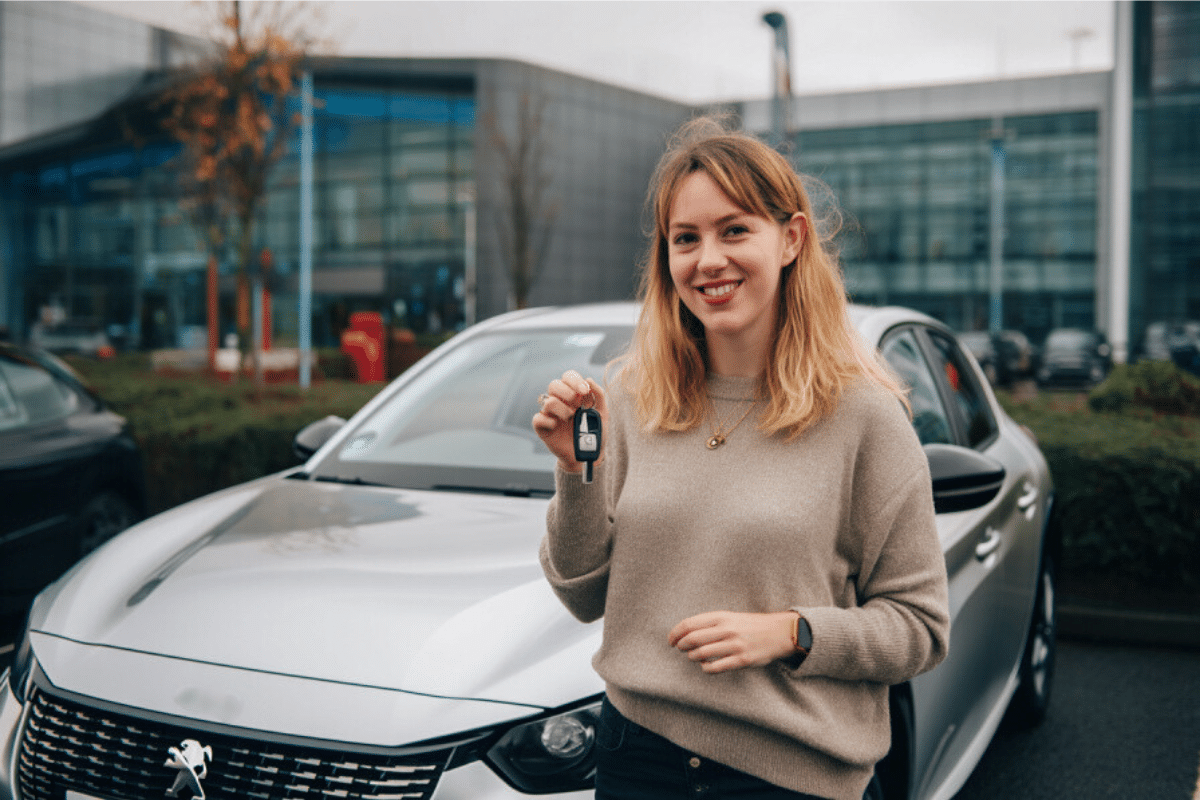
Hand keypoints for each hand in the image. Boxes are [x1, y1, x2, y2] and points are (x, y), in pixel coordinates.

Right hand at [532, 370, 607, 473]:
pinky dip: (548, 420)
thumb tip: (588, 379)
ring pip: (547, 401)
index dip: (574, 380)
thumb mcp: (602, 414)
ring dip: (562, 409)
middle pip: (554, 384)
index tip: (584, 390)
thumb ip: (599, 395)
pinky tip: (556, 426)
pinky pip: (538, 418)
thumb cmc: (594, 432)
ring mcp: (551, 414)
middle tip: (577, 404)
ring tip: (571, 418)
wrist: (589, 454)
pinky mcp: (543, 428)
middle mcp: (560, 402)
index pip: (568, 377)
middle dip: (566, 391)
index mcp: (573, 395)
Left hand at [668, 611, 797, 673]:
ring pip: (701, 654)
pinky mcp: (742, 660)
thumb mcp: (730, 617)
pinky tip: (706, 666)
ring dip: (692, 657)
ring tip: (694, 656)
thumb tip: (685, 632)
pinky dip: (705, 668)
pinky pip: (715, 668)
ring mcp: (734, 645)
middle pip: (692, 639)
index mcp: (721, 616)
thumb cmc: (749, 625)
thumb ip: (709, 623)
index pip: (689, 624)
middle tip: (680, 649)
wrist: (778, 633)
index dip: (675, 633)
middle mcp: (727, 629)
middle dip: (681, 646)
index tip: (670, 640)